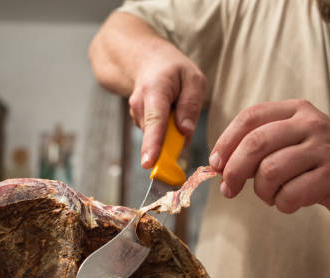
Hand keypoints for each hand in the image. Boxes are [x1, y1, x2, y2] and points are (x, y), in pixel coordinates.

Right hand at [128, 41, 205, 167]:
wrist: (147, 61)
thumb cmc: (174, 71)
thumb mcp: (193, 79)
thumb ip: (191, 104)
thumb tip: (185, 132)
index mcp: (155, 90)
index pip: (154, 121)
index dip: (152, 145)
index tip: (149, 163)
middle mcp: (139, 104)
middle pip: (155, 136)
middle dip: (171, 144)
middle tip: (184, 129)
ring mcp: (136, 114)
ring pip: (157, 137)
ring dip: (171, 133)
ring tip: (176, 108)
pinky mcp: (138, 122)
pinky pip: (156, 135)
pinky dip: (166, 131)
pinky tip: (168, 113)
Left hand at [209, 99, 329, 216]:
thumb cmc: (319, 161)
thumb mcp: (292, 141)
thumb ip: (259, 147)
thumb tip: (219, 165)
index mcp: (295, 109)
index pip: (250, 117)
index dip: (226, 141)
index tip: (215, 164)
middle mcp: (311, 123)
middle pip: (255, 143)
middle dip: (234, 170)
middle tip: (229, 189)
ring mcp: (324, 148)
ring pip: (270, 171)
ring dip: (262, 192)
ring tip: (271, 196)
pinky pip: (290, 194)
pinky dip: (282, 204)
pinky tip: (289, 202)